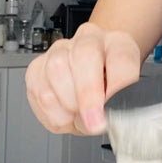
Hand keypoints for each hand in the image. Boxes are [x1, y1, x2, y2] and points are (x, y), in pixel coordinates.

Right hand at [24, 23, 141, 133]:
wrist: (93, 78)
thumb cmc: (110, 87)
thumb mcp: (124, 97)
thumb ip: (119, 106)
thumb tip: (103, 121)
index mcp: (118, 44)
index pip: (121, 58)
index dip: (118, 85)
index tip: (112, 111)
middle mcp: (88, 41)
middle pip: (83, 56)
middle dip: (87, 95)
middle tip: (92, 122)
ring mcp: (59, 51)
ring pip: (56, 72)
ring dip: (68, 105)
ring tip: (78, 117)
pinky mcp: (37, 67)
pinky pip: (40, 91)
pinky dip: (52, 112)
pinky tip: (64, 114)